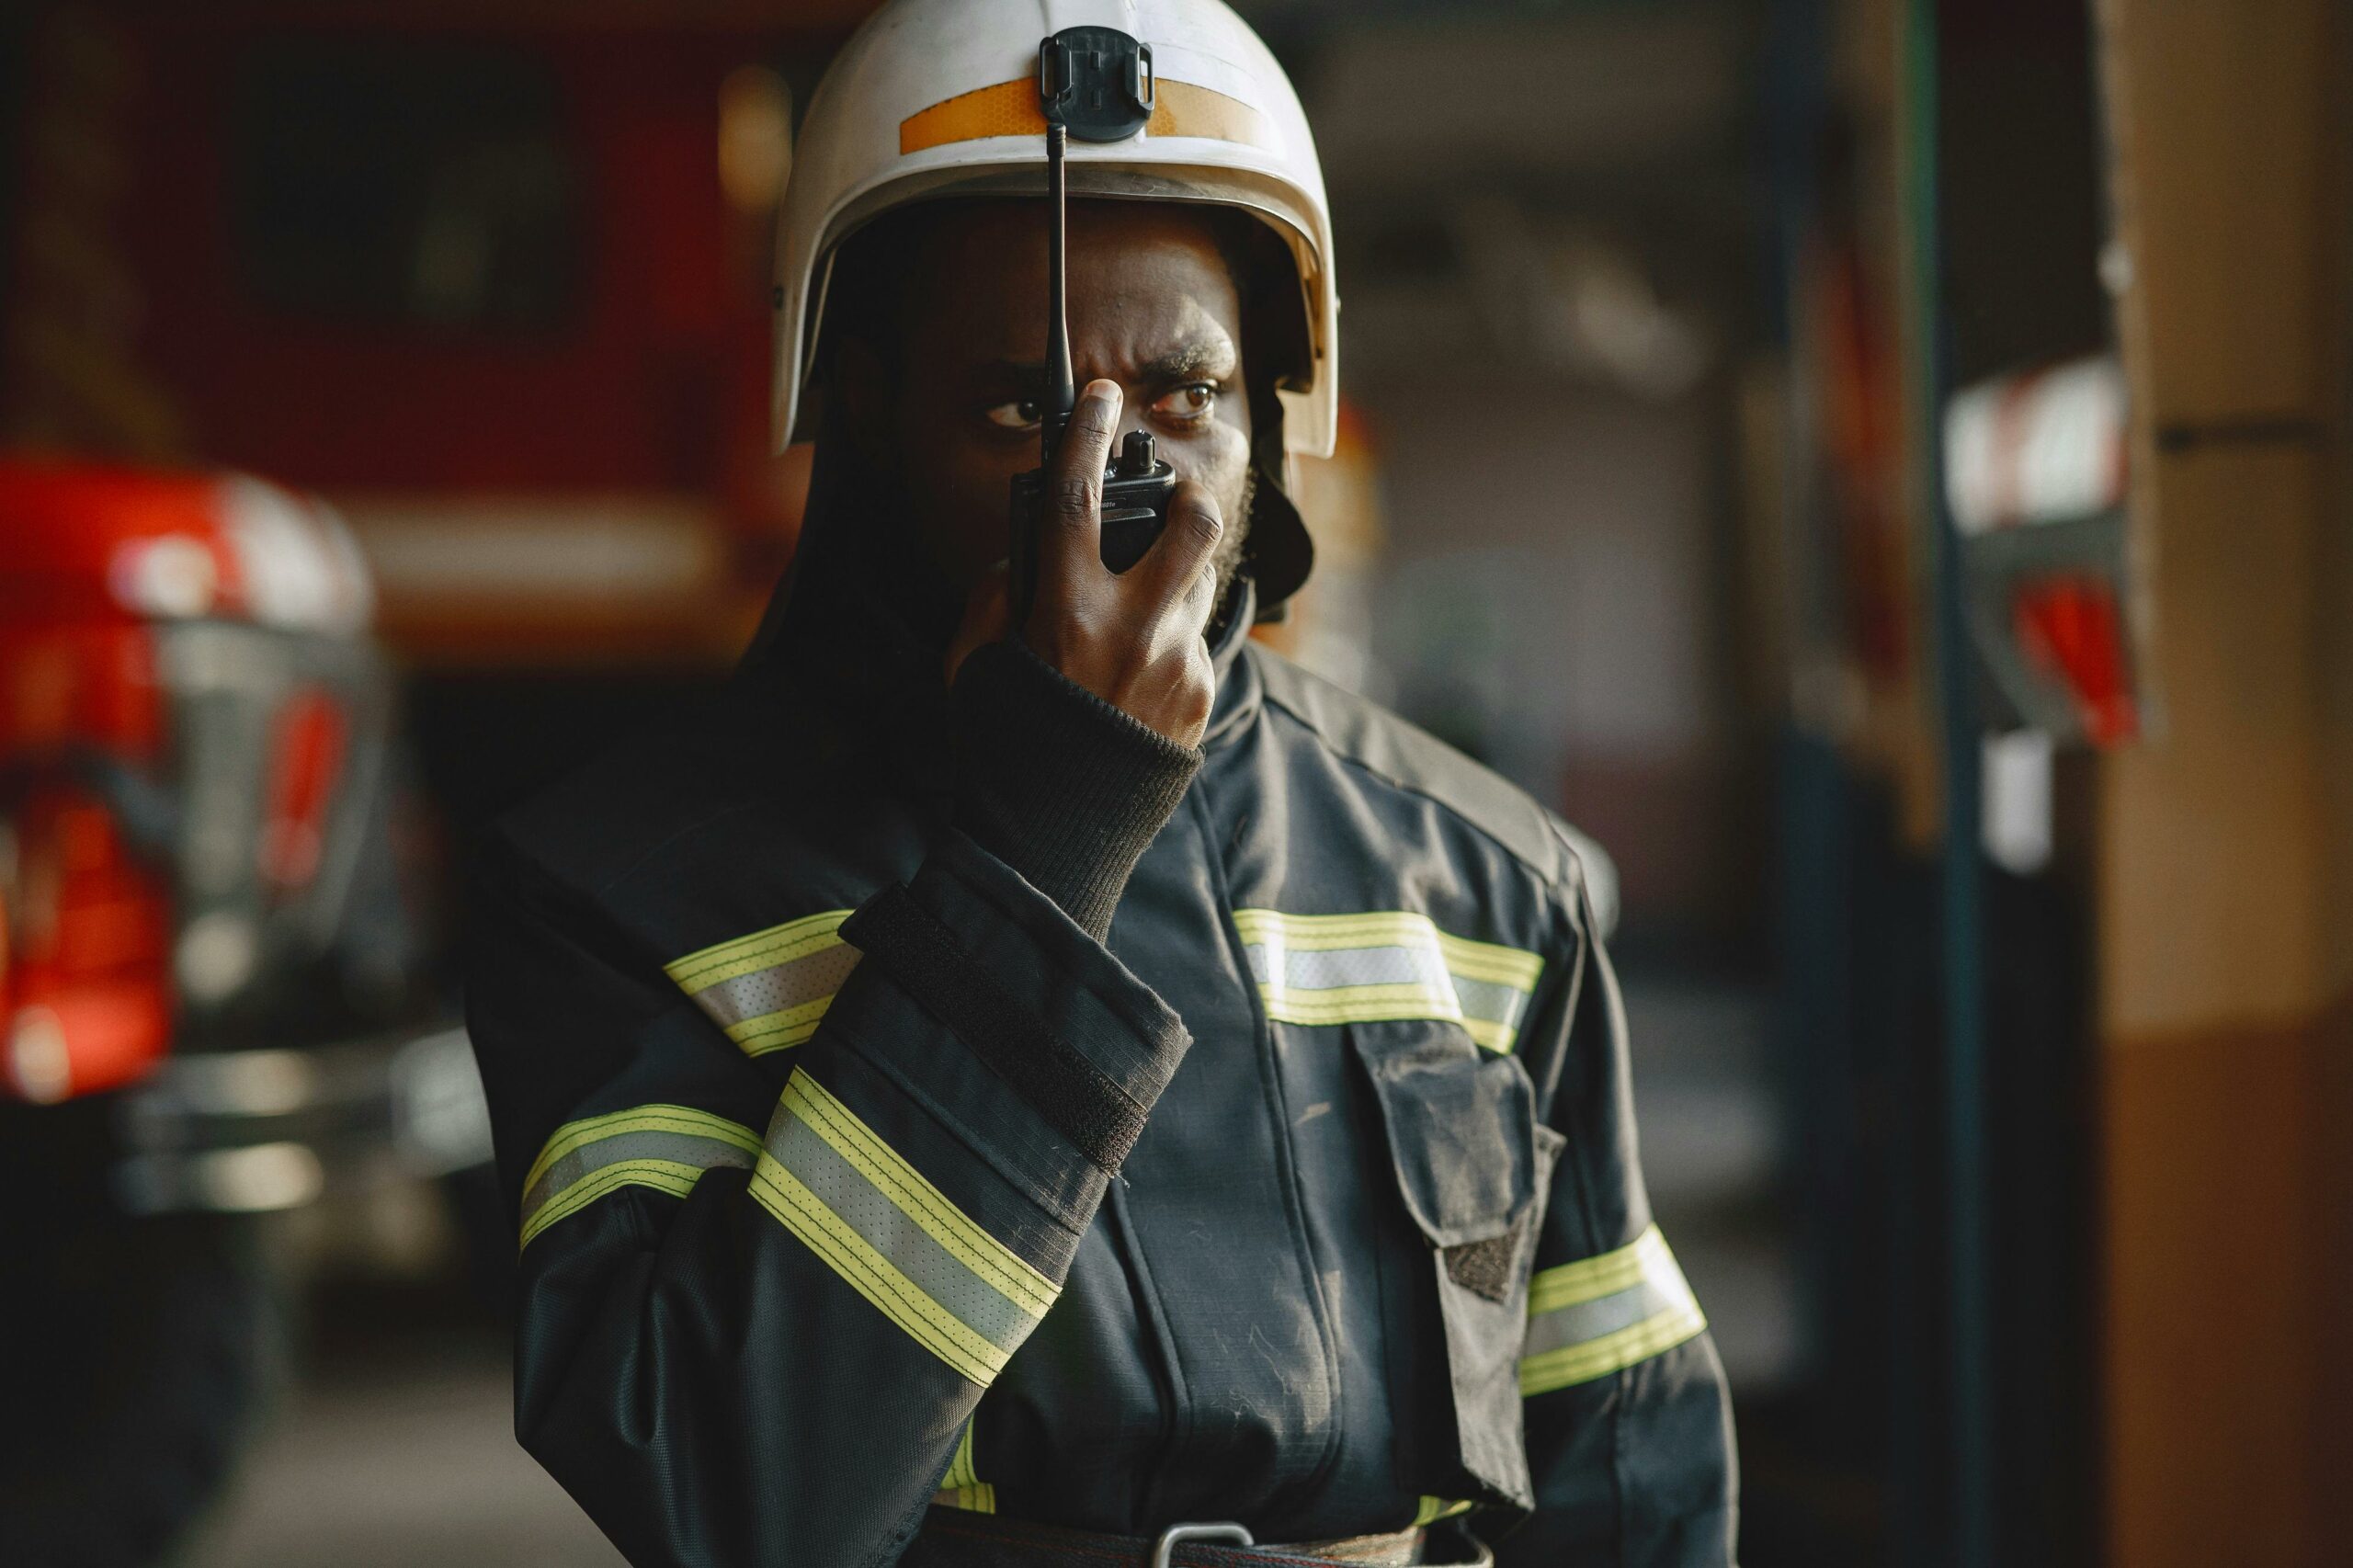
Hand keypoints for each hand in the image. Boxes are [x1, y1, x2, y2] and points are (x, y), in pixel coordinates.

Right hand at [946, 380, 1222, 748]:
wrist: (1058, 835)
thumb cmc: (1005, 745)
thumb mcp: (973, 663)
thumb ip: (996, 595)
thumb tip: (1029, 551)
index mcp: (1067, 615)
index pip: (1078, 500)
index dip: (1086, 437)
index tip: (1097, 396)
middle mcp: (1134, 631)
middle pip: (1193, 525)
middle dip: (1188, 498)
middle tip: (1169, 505)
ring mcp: (1177, 664)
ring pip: (1198, 582)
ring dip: (1172, 579)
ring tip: (1137, 610)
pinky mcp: (1202, 696)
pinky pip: (1196, 641)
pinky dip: (1170, 641)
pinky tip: (1137, 673)